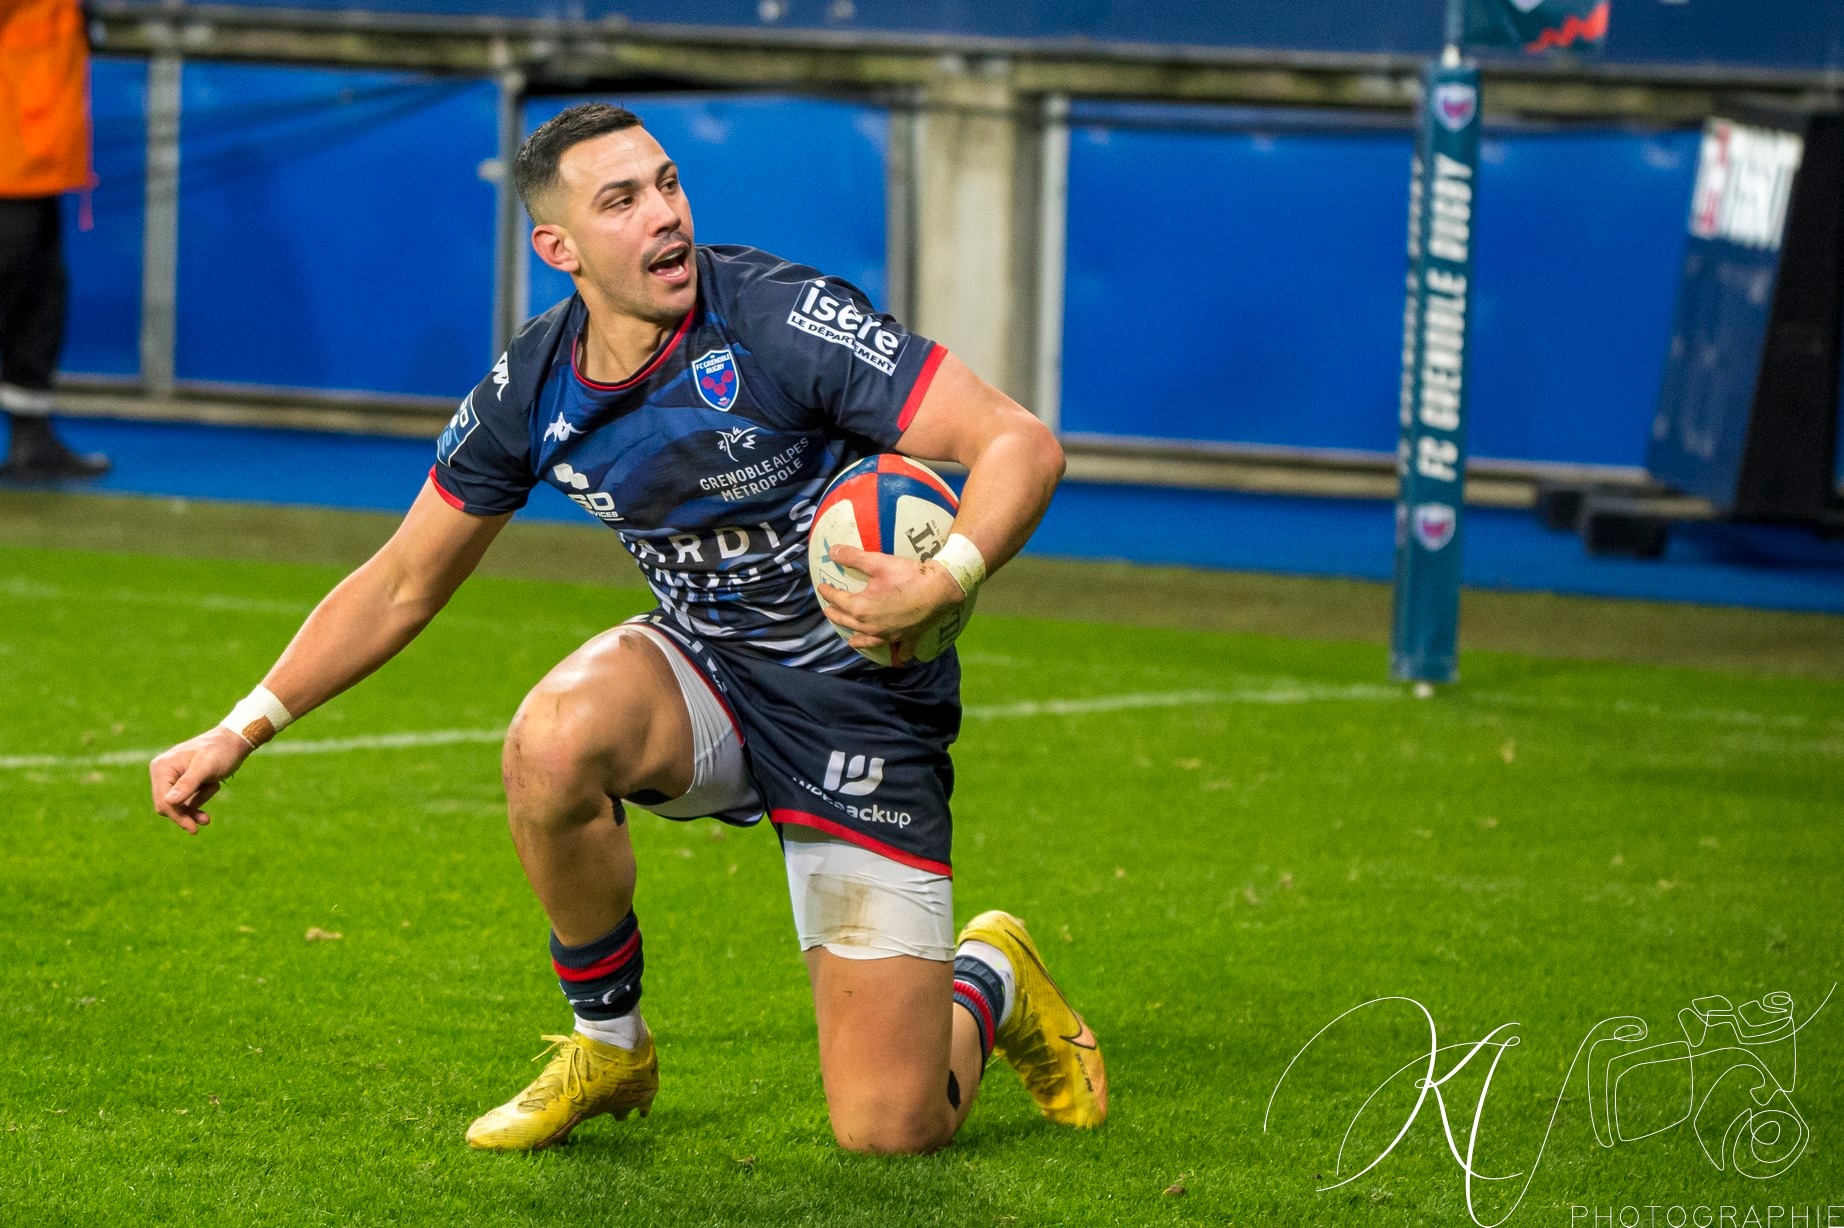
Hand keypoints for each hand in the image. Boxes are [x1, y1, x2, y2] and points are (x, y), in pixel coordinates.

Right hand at [149, 727, 253, 833]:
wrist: (234, 741)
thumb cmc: (220, 751)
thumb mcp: (206, 767)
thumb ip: (188, 784)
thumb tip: (169, 801)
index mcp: (162, 767)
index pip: (164, 801)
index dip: (177, 816)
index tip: (193, 828)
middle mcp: (162, 772)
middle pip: (168, 805)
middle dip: (186, 813)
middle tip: (205, 821)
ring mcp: (171, 777)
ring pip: (178, 805)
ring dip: (196, 805)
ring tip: (212, 798)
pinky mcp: (182, 781)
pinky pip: (186, 799)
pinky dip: (199, 799)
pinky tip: (213, 786)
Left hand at [816, 543, 964, 665]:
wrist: (939, 589)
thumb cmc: (907, 576)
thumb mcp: (877, 562)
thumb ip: (853, 557)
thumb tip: (832, 552)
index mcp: (860, 609)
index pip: (838, 600)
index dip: (828, 593)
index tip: (822, 588)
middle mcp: (871, 627)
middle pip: (847, 622)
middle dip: (836, 615)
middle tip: (829, 609)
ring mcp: (888, 635)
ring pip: (867, 640)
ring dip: (856, 638)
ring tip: (850, 638)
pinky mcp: (906, 638)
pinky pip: (899, 649)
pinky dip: (896, 652)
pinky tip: (896, 656)